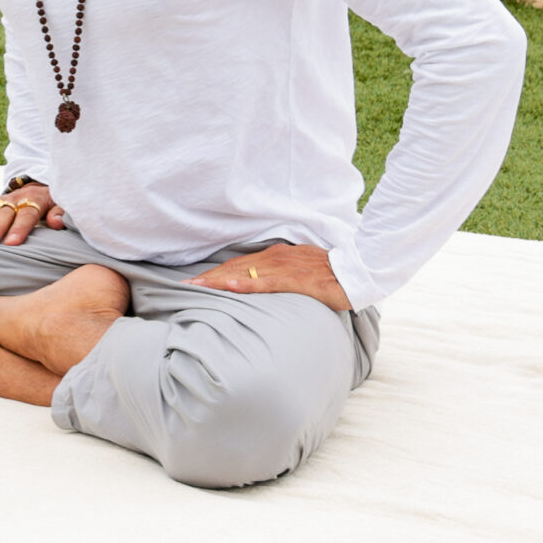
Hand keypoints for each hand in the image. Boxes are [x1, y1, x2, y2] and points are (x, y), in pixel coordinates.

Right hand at [0, 184, 63, 244]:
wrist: (38, 188)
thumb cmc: (52, 203)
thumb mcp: (62, 204)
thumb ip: (60, 212)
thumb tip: (56, 222)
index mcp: (33, 200)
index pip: (26, 215)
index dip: (19, 228)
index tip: (13, 243)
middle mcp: (12, 200)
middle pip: (2, 215)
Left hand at [191, 244, 353, 312]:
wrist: (358, 271)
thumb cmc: (329, 272)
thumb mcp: (298, 270)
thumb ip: (279, 275)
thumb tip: (260, 284)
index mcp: (274, 256)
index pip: (237, 265)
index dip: (214, 273)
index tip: (194, 280)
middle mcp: (275, 258)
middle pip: (234, 268)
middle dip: (208, 276)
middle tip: (184, 285)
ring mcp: (284, 268)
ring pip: (244, 273)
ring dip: (218, 280)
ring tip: (196, 285)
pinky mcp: (296, 280)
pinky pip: (266, 282)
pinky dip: (245, 284)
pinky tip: (228, 286)